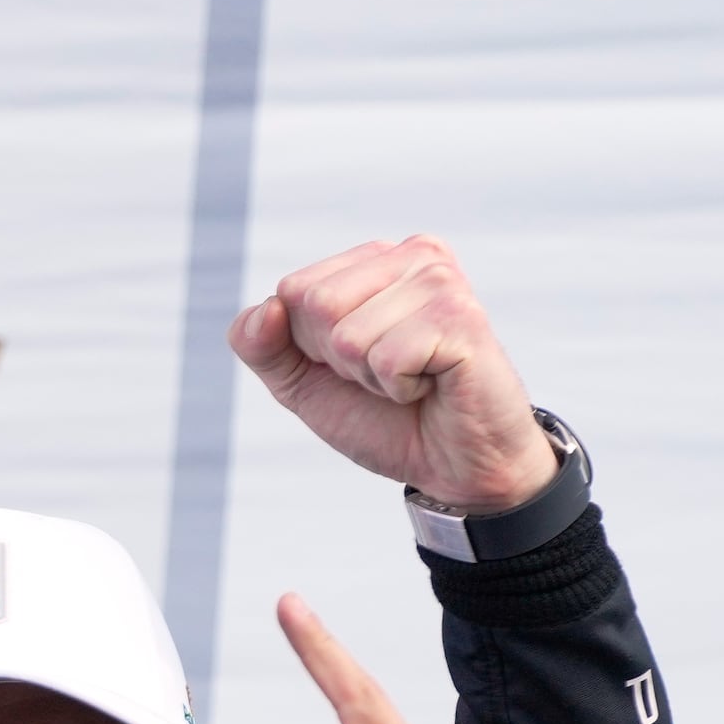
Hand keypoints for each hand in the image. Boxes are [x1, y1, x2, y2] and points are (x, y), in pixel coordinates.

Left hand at [231, 236, 557, 511]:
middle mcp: (414, 256)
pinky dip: (399, 388)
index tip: (356, 362)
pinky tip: (431, 385)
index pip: (292, 291)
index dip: (309, 346)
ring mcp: (440, 282)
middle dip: (338, 360)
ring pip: (348, 336)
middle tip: (386, 372)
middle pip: (316, 305)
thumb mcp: (301, 382)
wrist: (453, 467)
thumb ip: (261, 345)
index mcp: (375, 259)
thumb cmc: (382, 417)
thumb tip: (267, 309)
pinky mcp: (462, 318)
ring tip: (413, 378)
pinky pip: (387, 359)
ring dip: (371, 377)